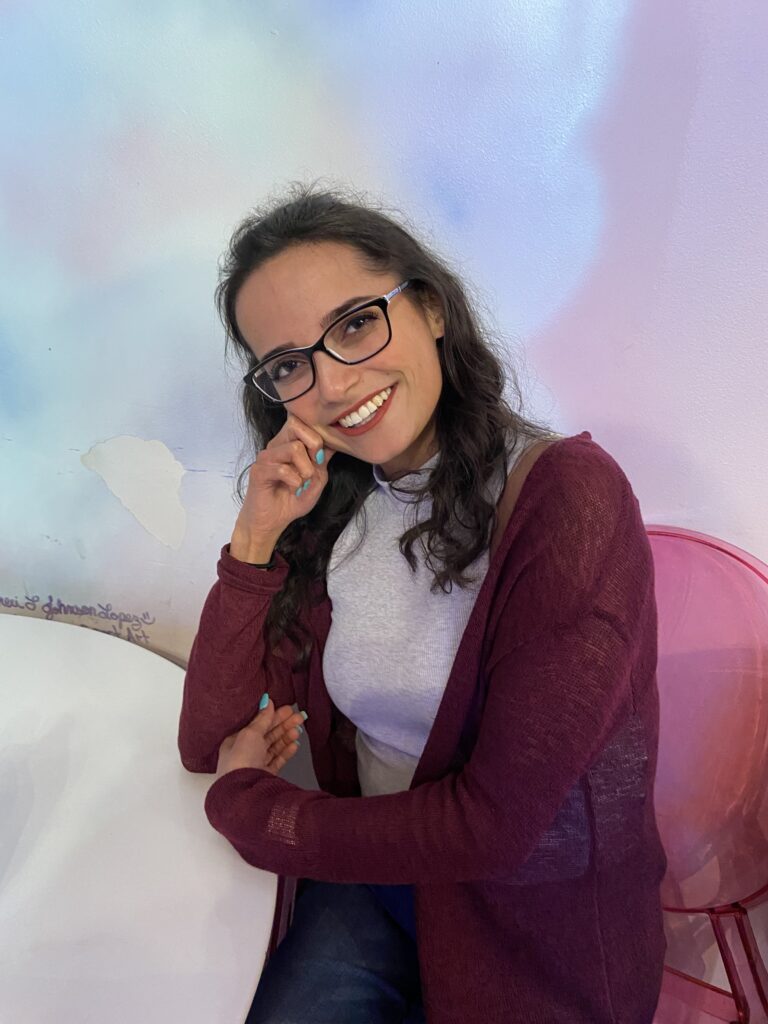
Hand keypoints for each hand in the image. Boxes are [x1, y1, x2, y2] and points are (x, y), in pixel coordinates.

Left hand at [214, 699, 306, 779]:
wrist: (243, 791)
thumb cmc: (240, 762)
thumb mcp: (250, 733)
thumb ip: (262, 718)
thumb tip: (267, 703)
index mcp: (235, 741)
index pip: (257, 725)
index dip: (272, 716)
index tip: (287, 709)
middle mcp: (244, 754)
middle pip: (267, 735)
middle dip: (283, 725)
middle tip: (299, 717)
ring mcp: (255, 766)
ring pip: (274, 747)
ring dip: (287, 737)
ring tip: (298, 730)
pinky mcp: (265, 776)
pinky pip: (278, 761)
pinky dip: (286, 752)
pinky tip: (295, 745)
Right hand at [231, 413, 337, 556]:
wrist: (272, 522)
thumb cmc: (293, 499)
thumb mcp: (317, 478)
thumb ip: (322, 459)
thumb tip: (333, 441)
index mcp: (289, 443)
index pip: (302, 420)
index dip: (317, 434)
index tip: (321, 456)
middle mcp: (276, 445)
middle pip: (296, 424)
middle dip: (314, 444)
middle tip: (315, 465)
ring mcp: (266, 456)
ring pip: (293, 448)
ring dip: (306, 469)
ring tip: (303, 482)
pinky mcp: (259, 471)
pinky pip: (283, 469)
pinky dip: (295, 481)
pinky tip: (294, 489)